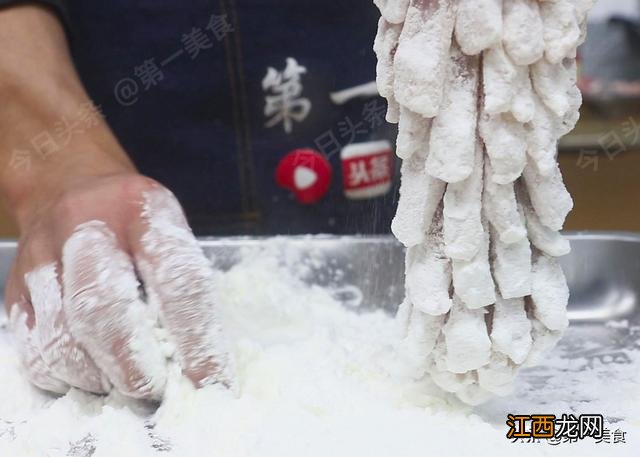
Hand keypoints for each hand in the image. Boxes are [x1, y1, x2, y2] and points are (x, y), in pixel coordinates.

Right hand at [5, 173, 233, 399]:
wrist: (69, 191)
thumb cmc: (134, 225)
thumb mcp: (170, 234)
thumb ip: (183, 289)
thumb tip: (200, 367)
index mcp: (142, 209)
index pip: (176, 279)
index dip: (197, 338)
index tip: (211, 382)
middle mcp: (84, 226)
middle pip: (105, 308)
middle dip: (135, 365)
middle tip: (156, 392)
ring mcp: (40, 258)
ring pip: (62, 337)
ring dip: (100, 377)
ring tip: (126, 384)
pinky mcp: (13, 291)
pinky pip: (34, 351)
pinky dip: (68, 377)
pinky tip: (92, 374)